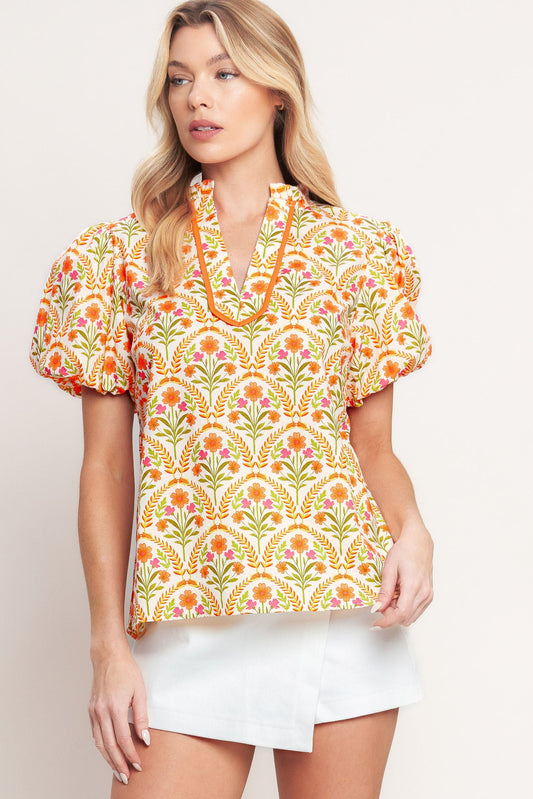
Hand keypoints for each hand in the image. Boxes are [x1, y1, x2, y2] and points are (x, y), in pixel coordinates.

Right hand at [88, 646, 149, 784]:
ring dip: (109, 759)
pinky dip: (102, 747)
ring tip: (118, 771)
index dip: (131, 754)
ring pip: (100, 743)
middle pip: (109, 746)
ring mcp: (93, 712)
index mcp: (115, 707)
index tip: (139, 764)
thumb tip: (145, 738)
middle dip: (118, 763)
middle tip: (127, 777)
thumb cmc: (126, 670)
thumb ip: (142, 716)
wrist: (108, 656)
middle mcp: (101, 712)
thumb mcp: (140, 691)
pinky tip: (109, 753)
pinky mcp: (91, 710)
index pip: (123, 739)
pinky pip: (95, 734)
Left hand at [371, 522, 433, 628]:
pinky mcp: (429, 595)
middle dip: (391, 615)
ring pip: (411, 616)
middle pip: (406, 618)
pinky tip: (399, 596)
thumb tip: (377, 608)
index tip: (376, 625)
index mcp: (414, 586)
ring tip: (390, 596)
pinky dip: (405, 608)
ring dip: (398, 612)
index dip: (387, 622)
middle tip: (381, 602)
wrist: (418, 542)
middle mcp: (424, 593)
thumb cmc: (404, 551)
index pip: (401, 614)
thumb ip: (384, 591)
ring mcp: (428, 595)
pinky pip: (416, 610)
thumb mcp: (389, 569)